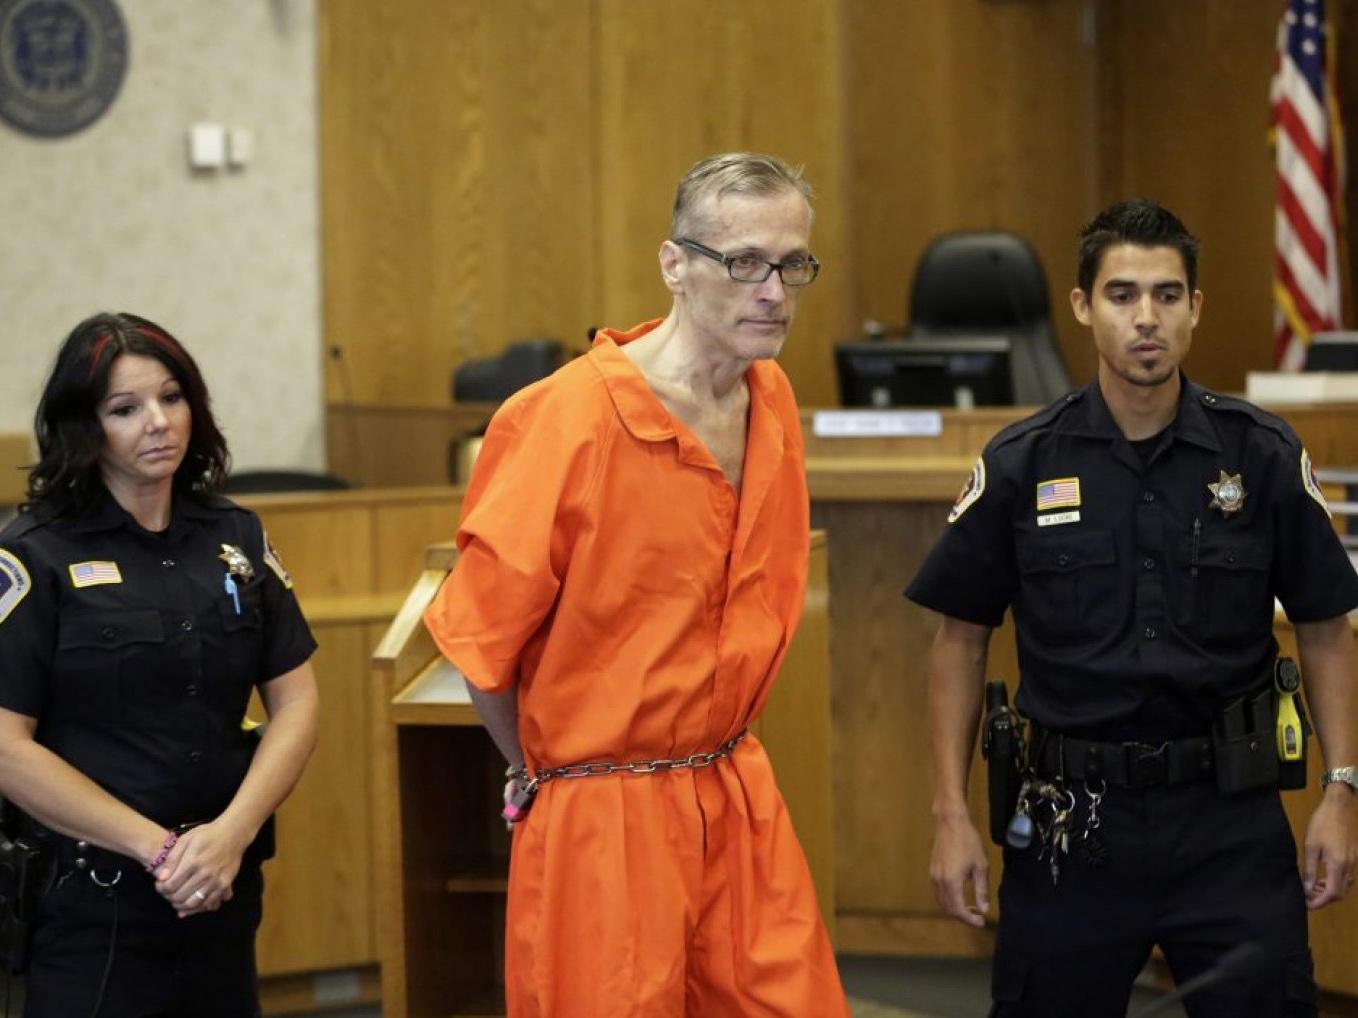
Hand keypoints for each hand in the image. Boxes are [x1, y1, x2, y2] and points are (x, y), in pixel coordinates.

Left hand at [153, 820, 249, 916]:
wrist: (233, 833)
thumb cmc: (207, 834)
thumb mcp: (186, 839)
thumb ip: (172, 858)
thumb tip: (162, 878)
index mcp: (192, 862)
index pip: (170, 885)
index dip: (161, 888)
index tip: (159, 885)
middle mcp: (204, 874)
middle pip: (180, 896)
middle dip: (169, 897)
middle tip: (167, 893)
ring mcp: (216, 881)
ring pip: (194, 903)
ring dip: (182, 906)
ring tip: (177, 901)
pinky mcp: (225, 884)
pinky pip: (210, 903)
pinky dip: (199, 908)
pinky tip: (192, 905)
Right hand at [931, 813, 990, 926]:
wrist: (951, 823)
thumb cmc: (969, 842)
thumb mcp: (981, 866)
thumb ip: (982, 890)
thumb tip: (984, 909)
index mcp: (952, 882)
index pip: (958, 910)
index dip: (970, 920)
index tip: (982, 922)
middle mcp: (939, 882)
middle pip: (948, 909)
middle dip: (963, 916)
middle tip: (978, 916)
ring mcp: (934, 876)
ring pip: (942, 901)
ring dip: (955, 908)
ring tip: (971, 907)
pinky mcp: (932, 870)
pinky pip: (939, 892)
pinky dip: (949, 900)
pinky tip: (960, 895)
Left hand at [1302, 786, 1357, 909]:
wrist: (1339, 806)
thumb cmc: (1322, 824)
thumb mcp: (1311, 846)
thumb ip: (1310, 869)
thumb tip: (1307, 888)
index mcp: (1339, 865)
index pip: (1333, 893)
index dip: (1320, 902)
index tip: (1307, 904)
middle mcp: (1350, 866)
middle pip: (1340, 892)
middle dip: (1324, 898)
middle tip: (1307, 895)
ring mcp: (1354, 862)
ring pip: (1345, 885)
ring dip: (1330, 890)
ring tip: (1313, 886)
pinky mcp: (1354, 856)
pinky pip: (1347, 876)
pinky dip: (1335, 881)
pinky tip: (1324, 875)